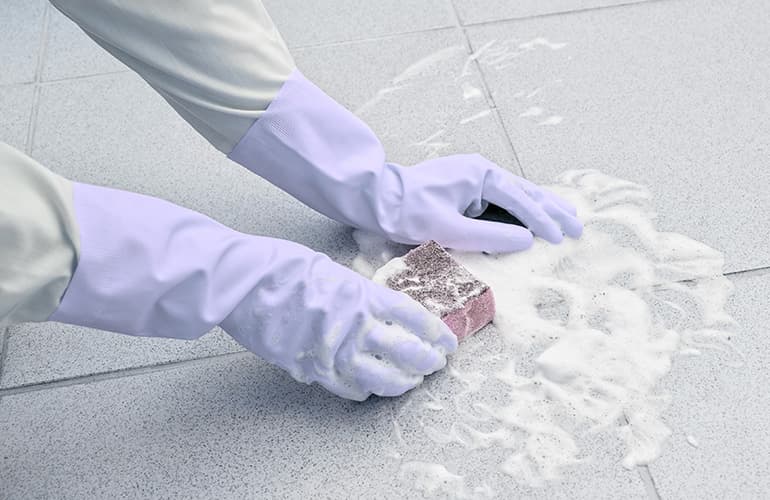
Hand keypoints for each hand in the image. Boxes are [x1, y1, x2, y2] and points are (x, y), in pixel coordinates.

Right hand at [221, 249, 457, 400]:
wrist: (240, 283)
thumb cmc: (281, 267)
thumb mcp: (332, 271)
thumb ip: (360, 295)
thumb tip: (381, 313)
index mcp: (363, 296)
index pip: (415, 319)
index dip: (437, 334)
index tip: (448, 341)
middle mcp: (355, 327)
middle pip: (407, 352)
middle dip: (427, 361)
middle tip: (435, 364)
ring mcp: (334, 352)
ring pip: (383, 379)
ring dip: (402, 382)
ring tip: (411, 381)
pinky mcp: (311, 369)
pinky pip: (347, 389)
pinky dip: (364, 391)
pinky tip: (370, 390)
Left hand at [377, 153, 582, 252]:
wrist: (376, 199)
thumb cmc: (407, 212)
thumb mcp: (448, 229)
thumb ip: (490, 236)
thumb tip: (527, 240)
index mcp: (479, 174)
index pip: (519, 199)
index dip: (542, 220)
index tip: (561, 239)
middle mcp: (480, 171)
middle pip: (525, 192)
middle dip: (553, 210)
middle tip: (578, 228)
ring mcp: (473, 179)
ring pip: (516, 195)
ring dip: (541, 209)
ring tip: (568, 219)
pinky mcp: (466, 190)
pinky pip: (501, 201)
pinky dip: (521, 211)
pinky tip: (534, 218)